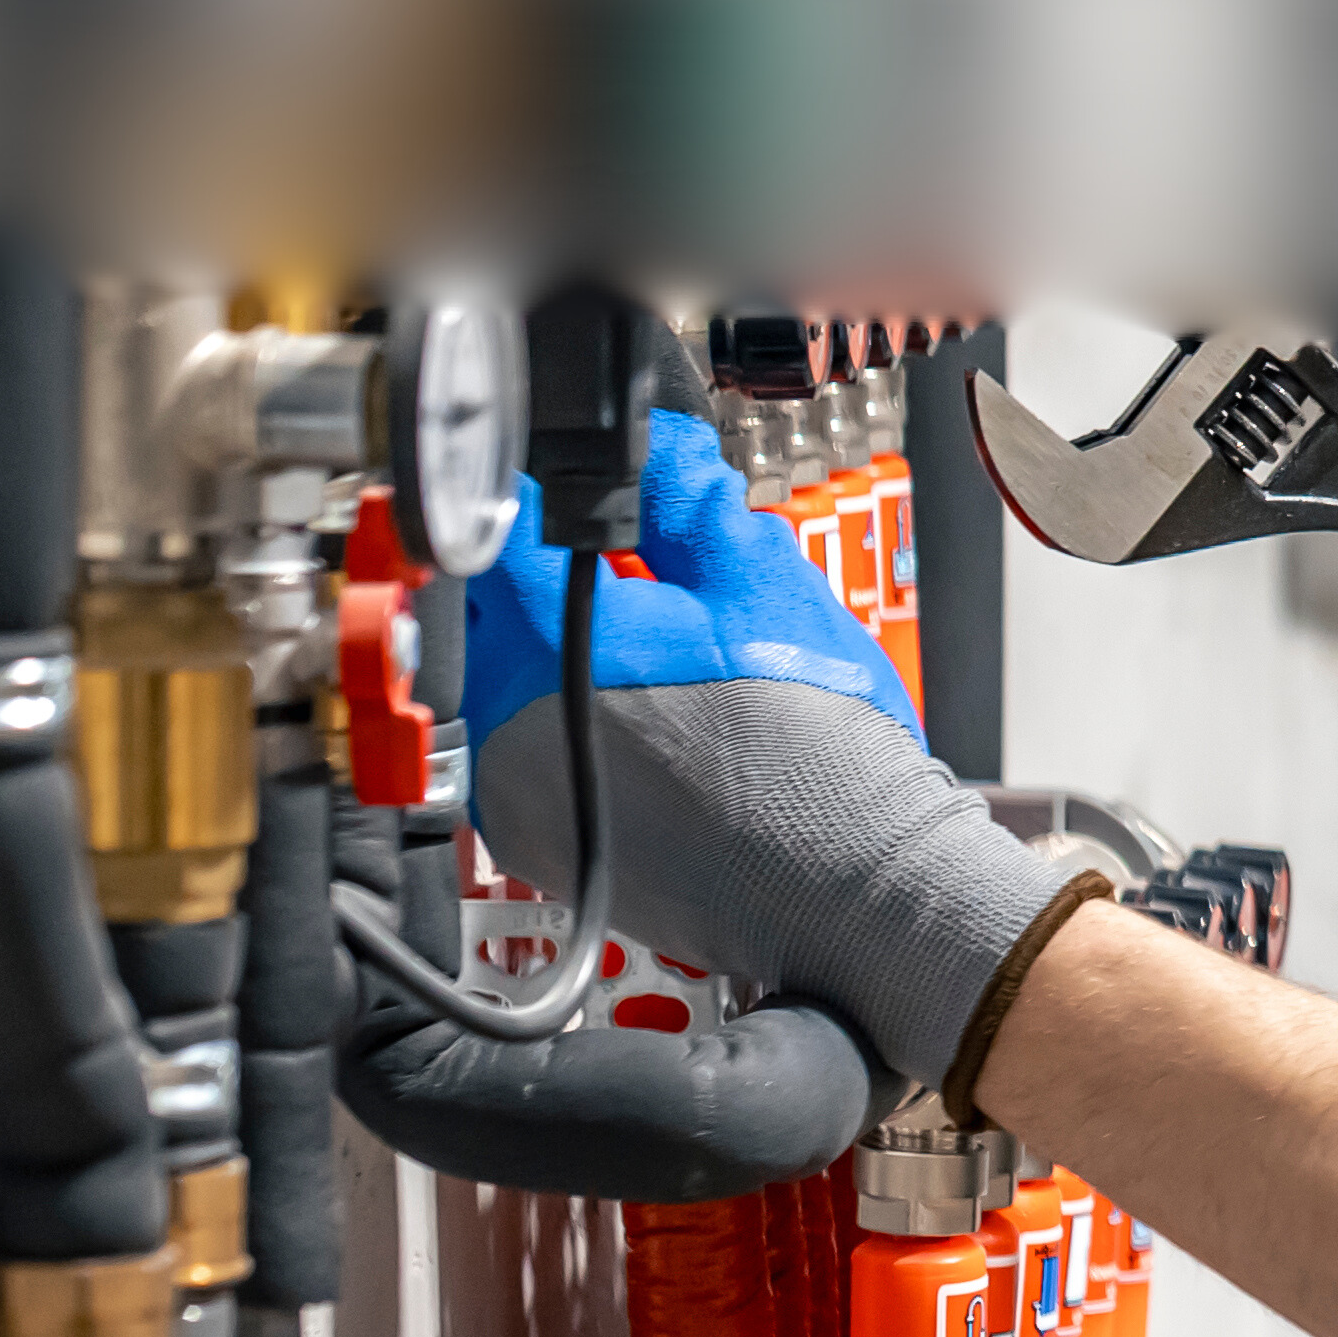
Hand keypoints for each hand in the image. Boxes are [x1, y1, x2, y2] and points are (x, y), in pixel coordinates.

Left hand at [466, 410, 1062, 1080]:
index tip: (565, 487)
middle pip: (491, 611)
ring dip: (553, 660)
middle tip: (628, 579)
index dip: (537, 495)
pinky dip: (562, 734)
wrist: (847, 887)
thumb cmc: (817, 753)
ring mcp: (512, 793)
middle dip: (547, 583)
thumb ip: (692, 501)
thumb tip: (657, 449)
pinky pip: (521, 760)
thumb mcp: (767, 587)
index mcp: (550, 640)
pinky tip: (643, 736)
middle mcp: (504, 722)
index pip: (499, 528)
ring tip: (648, 665)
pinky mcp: (535, 846)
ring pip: (503, 687)